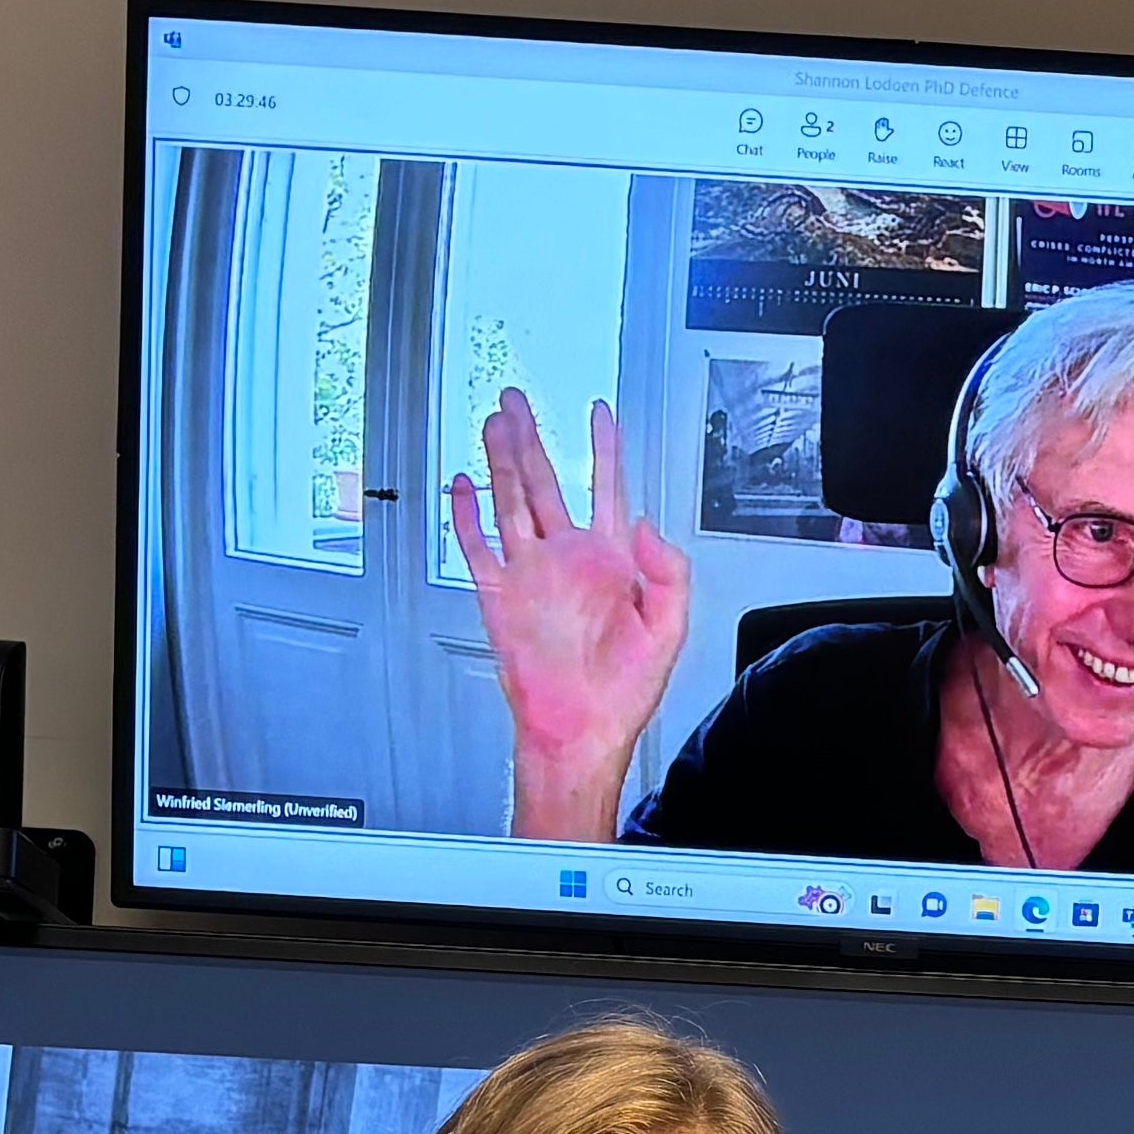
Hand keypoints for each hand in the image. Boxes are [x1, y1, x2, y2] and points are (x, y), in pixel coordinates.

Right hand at [445, 387, 688, 841]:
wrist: (580, 731)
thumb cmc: (624, 692)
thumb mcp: (670, 627)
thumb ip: (669, 571)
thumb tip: (649, 525)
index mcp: (611, 562)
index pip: (607, 488)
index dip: (605, 449)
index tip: (600, 413)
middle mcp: (568, 560)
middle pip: (547, 482)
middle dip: (534, 439)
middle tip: (521, 402)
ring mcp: (532, 574)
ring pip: (512, 501)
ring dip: (503, 462)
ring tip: (495, 423)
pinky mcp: (500, 596)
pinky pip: (479, 546)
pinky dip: (468, 515)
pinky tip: (463, 485)